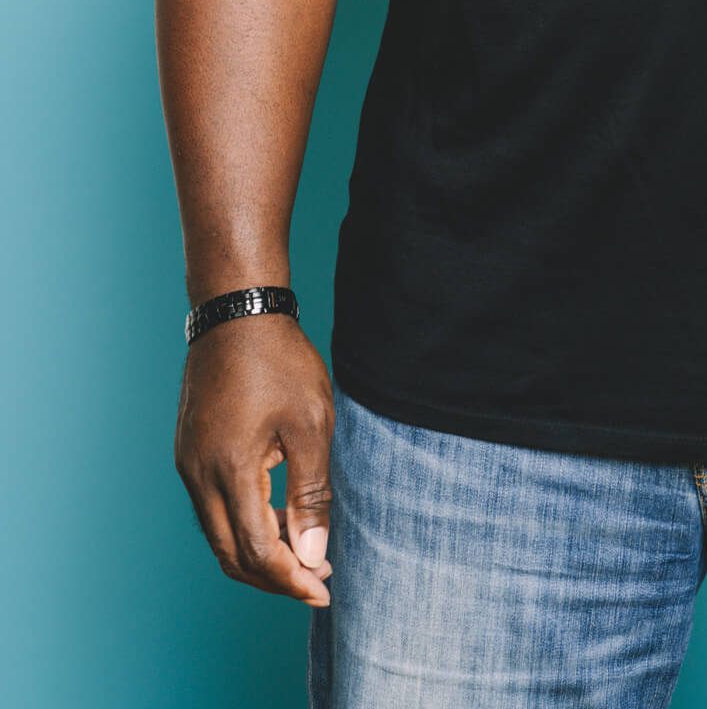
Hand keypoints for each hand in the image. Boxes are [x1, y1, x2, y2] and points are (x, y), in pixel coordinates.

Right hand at [175, 311, 334, 604]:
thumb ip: (310, 493)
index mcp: (229, 471)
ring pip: (219, 534)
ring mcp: (188, 465)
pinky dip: (244, 525)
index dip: (290, 579)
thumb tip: (310, 554)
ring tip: (305, 551)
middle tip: (317, 579)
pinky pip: (213, 508)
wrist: (236, 312)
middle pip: (231, 554)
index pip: (256, 551)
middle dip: (274, 577)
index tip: (323, 589)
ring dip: (258, 552)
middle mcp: (198, 476)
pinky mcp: (189, 453)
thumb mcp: (310, 425)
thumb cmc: (279, 361)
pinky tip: (277, 516)